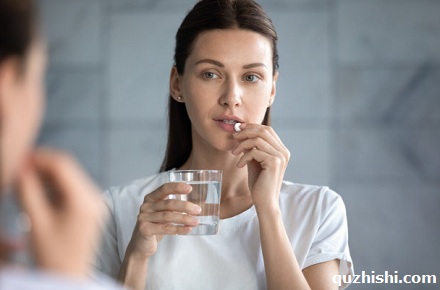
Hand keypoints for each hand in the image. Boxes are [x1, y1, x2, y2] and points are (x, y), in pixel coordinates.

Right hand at [16, 149, 105, 277]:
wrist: (70, 276)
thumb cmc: (52, 254)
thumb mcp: (36, 221)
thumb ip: (27, 191)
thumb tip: (21, 166)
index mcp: (84, 200)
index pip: (62, 165)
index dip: (39, 157)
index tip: (20, 158)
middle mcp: (95, 198)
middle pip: (68, 169)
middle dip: (43, 166)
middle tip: (19, 169)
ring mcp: (96, 203)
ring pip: (71, 178)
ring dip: (48, 176)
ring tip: (26, 184)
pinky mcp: (93, 208)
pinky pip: (74, 189)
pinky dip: (56, 187)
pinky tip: (40, 194)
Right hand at [126, 182, 200, 259]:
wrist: (141, 246)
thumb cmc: (156, 227)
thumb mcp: (164, 214)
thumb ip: (174, 208)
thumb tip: (196, 206)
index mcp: (151, 198)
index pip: (164, 188)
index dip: (177, 187)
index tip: (190, 188)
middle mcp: (146, 206)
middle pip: (168, 203)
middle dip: (185, 206)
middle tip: (198, 210)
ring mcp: (143, 217)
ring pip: (168, 216)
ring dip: (184, 218)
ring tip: (196, 221)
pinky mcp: (144, 229)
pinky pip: (165, 228)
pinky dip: (178, 229)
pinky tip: (188, 230)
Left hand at [232, 123, 289, 208]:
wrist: (265, 202)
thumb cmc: (259, 184)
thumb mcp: (255, 162)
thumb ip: (252, 149)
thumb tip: (241, 134)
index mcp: (281, 150)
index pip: (267, 130)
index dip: (252, 127)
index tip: (238, 129)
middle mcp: (283, 152)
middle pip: (264, 131)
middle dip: (246, 132)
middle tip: (233, 137)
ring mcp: (280, 157)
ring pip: (257, 140)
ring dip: (242, 144)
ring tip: (234, 153)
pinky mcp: (274, 163)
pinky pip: (254, 151)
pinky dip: (244, 157)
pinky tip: (239, 165)